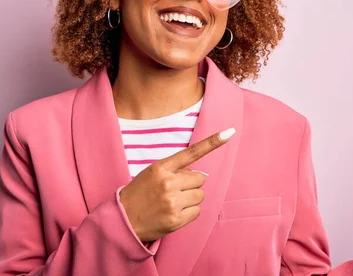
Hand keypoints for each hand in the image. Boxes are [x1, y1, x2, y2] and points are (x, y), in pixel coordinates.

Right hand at [119, 127, 235, 242]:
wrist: (123, 220)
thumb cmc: (139, 194)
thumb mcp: (152, 173)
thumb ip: (176, 170)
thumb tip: (202, 175)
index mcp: (161, 168)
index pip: (191, 153)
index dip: (212, 142)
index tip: (229, 132)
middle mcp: (168, 183)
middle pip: (201, 178)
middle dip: (192, 184)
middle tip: (176, 190)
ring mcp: (173, 202)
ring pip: (200, 196)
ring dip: (190, 199)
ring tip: (173, 202)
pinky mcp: (176, 220)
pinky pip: (197, 212)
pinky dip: (188, 213)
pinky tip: (174, 213)